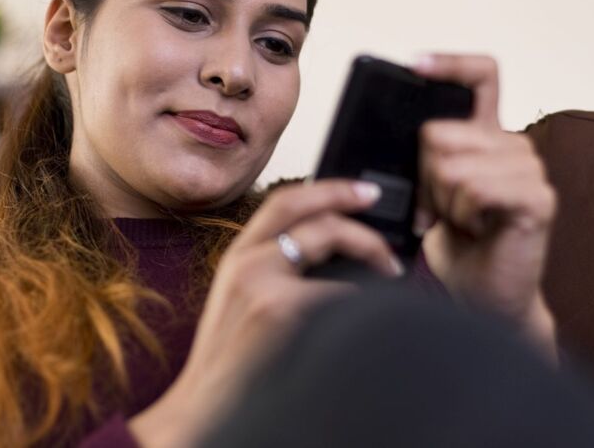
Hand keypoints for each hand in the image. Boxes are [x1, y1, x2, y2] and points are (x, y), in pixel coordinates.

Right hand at [128, 179, 402, 446]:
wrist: (203, 404)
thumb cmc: (232, 363)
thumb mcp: (245, 305)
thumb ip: (276, 276)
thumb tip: (333, 262)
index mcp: (237, 257)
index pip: (282, 201)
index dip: (324, 188)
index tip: (357, 192)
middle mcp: (244, 259)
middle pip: (301, 203)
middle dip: (346, 195)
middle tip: (376, 201)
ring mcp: (258, 280)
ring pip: (326, 234)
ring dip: (368, 245)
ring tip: (390, 267)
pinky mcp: (276, 307)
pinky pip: (337, 288)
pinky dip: (362, 295)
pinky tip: (373, 309)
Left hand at [412, 54, 557, 357]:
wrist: (485, 297)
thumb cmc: (459, 248)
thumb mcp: (430, 194)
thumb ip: (424, 159)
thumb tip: (386, 134)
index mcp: (487, 137)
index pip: (481, 75)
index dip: (449, 64)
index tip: (415, 66)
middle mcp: (514, 145)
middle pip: (439, 131)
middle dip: (424, 177)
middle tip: (440, 209)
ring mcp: (530, 169)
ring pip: (452, 162)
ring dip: (443, 201)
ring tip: (461, 222)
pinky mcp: (538, 198)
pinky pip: (475, 187)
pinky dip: (462, 213)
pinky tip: (476, 228)